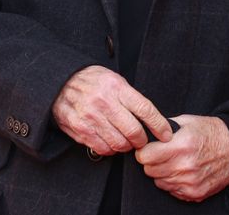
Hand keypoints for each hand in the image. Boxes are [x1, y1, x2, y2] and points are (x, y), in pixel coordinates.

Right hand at [51, 65, 172, 155]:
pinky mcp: (80, 130)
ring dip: (126, 146)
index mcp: (117, 88)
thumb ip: (130, 98)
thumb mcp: (115, 80)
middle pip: (133, 130)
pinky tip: (110, 142)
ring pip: (119, 143)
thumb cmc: (93, 81)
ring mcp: (91, 118)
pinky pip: (102, 148)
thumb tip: (150, 119)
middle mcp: (105, 103)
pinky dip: (110, 149)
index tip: (166, 134)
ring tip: (126, 141)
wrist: (61, 83)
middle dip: (142, 140)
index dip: (159, 125)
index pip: (145, 109)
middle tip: (142, 140)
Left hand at [135, 115, 228, 201]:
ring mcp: (190, 182)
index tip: (149, 149)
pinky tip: (184, 171)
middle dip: (153, 162)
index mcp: (182, 145)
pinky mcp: (195, 193)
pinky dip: (174, 182)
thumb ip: (165, 128)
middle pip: (150, 170)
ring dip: (163, 173)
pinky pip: (172, 191)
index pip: (145, 156)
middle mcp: (185, 166)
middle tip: (163, 154)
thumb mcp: (189, 121)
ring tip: (176, 162)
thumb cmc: (212, 133)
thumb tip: (146, 132)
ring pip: (159, 182)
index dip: (144, 151)